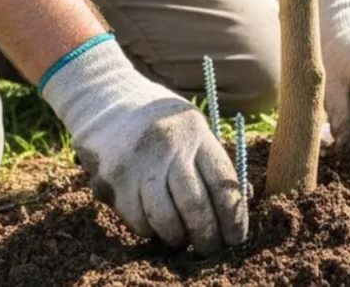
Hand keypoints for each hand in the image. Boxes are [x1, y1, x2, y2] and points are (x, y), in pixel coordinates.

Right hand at [40, 37, 246, 253]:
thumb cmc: (161, 123)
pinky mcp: (114, 178)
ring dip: (178, 237)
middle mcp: (169, 146)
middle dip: (207, 236)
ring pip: (166, 219)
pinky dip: (149, 229)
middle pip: (196, 206)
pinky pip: (138, 220)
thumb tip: (241, 203)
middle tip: (210, 248)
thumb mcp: (192, 128)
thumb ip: (211, 162)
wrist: (108, 99)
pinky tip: (153, 222)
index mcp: (195, 133)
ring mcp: (140, 162)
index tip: (236, 238)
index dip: (234, 217)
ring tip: (181, 238)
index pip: (223, 183)